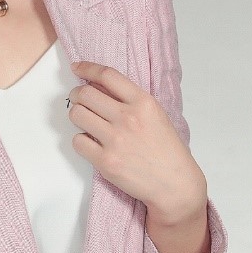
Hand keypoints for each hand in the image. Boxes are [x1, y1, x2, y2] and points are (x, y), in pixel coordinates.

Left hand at [67, 59, 206, 222]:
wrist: (174, 184)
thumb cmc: (166, 150)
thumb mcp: (156, 115)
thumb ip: (131, 100)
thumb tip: (99, 86)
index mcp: (143, 103)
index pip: (107, 75)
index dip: (88, 68)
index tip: (78, 68)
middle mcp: (128, 118)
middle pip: (86, 93)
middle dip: (77, 94)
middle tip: (78, 99)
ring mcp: (115, 140)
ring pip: (77, 114)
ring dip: (77, 115)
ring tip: (85, 120)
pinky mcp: (105, 161)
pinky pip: (77, 141)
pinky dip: (80, 140)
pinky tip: (91, 142)